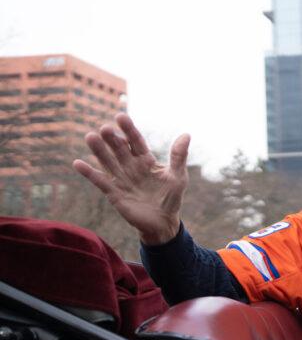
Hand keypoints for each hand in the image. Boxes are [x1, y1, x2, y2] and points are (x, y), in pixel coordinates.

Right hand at [73, 114, 190, 244]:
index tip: (121, 117)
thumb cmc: (171, 197)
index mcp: (146, 160)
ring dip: (98, 150)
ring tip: (90, 137)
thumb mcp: (178, 177)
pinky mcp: (114, 193)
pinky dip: (89, 173)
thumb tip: (186, 135)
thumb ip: (179, 156)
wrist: (163, 222)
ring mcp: (121, 179)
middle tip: (105, 128)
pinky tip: (77, 163)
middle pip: (119, 149)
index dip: (129, 129)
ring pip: (108, 161)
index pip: (136, 141)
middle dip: (112, 139)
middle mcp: (131, 166)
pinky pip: (100, 181)